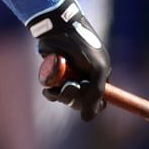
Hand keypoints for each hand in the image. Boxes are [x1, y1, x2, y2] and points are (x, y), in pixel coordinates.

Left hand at [30, 0, 109, 120]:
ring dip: (60, 96)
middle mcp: (85, 78)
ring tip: (57, 88)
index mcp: (100, 75)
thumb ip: (96, 94)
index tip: (87, 100)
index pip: (100, 101)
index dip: (93, 105)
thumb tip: (87, 120)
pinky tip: (48, 88)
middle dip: (74, 98)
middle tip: (69, 87)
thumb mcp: (96, 70)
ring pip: (65, 98)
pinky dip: (50, 91)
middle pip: (81, 102)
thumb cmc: (82, 46)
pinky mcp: (54, 74)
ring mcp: (69, 76)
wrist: (58, 28)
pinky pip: (52, 91)